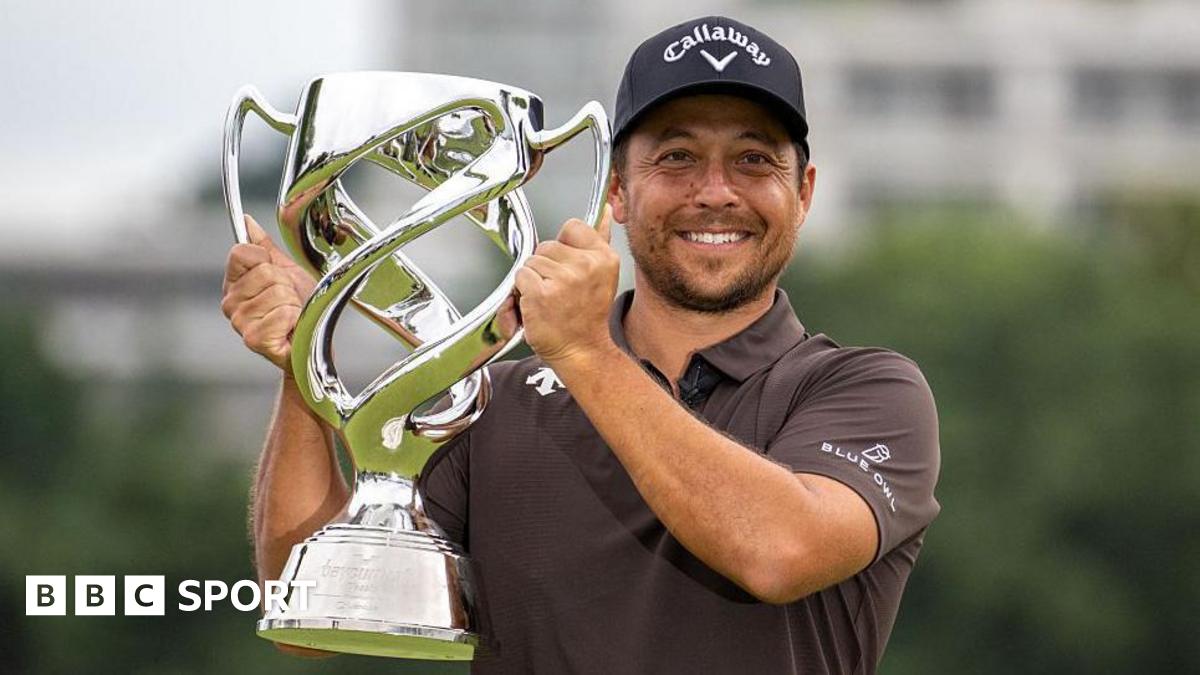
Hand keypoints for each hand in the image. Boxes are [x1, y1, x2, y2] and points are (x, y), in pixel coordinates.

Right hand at [220, 215, 315, 371]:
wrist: (314, 338)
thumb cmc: (301, 307)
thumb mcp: (285, 270)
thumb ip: (264, 247)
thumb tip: (246, 221)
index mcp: (234, 283)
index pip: (241, 253)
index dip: (267, 260)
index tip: (277, 275)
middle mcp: (231, 303)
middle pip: (264, 272)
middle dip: (286, 284)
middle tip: (290, 299)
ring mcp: (240, 323)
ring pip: (277, 293)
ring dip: (293, 303)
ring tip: (292, 315)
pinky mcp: (255, 340)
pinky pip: (282, 314)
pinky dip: (295, 319)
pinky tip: (292, 328)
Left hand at [514, 205, 619, 365]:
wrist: (582, 351)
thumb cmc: (587, 317)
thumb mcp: (603, 275)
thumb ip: (599, 240)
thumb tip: (605, 211)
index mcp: (604, 257)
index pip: (572, 227)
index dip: (564, 247)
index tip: (569, 266)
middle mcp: (586, 265)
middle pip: (547, 245)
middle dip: (546, 266)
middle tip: (560, 289)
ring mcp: (563, 279)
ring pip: (531, 261)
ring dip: (533, 280)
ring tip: (550, 299)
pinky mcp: (541, 293)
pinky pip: (520, 277)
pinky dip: (522, 292)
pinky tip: (538, 305)